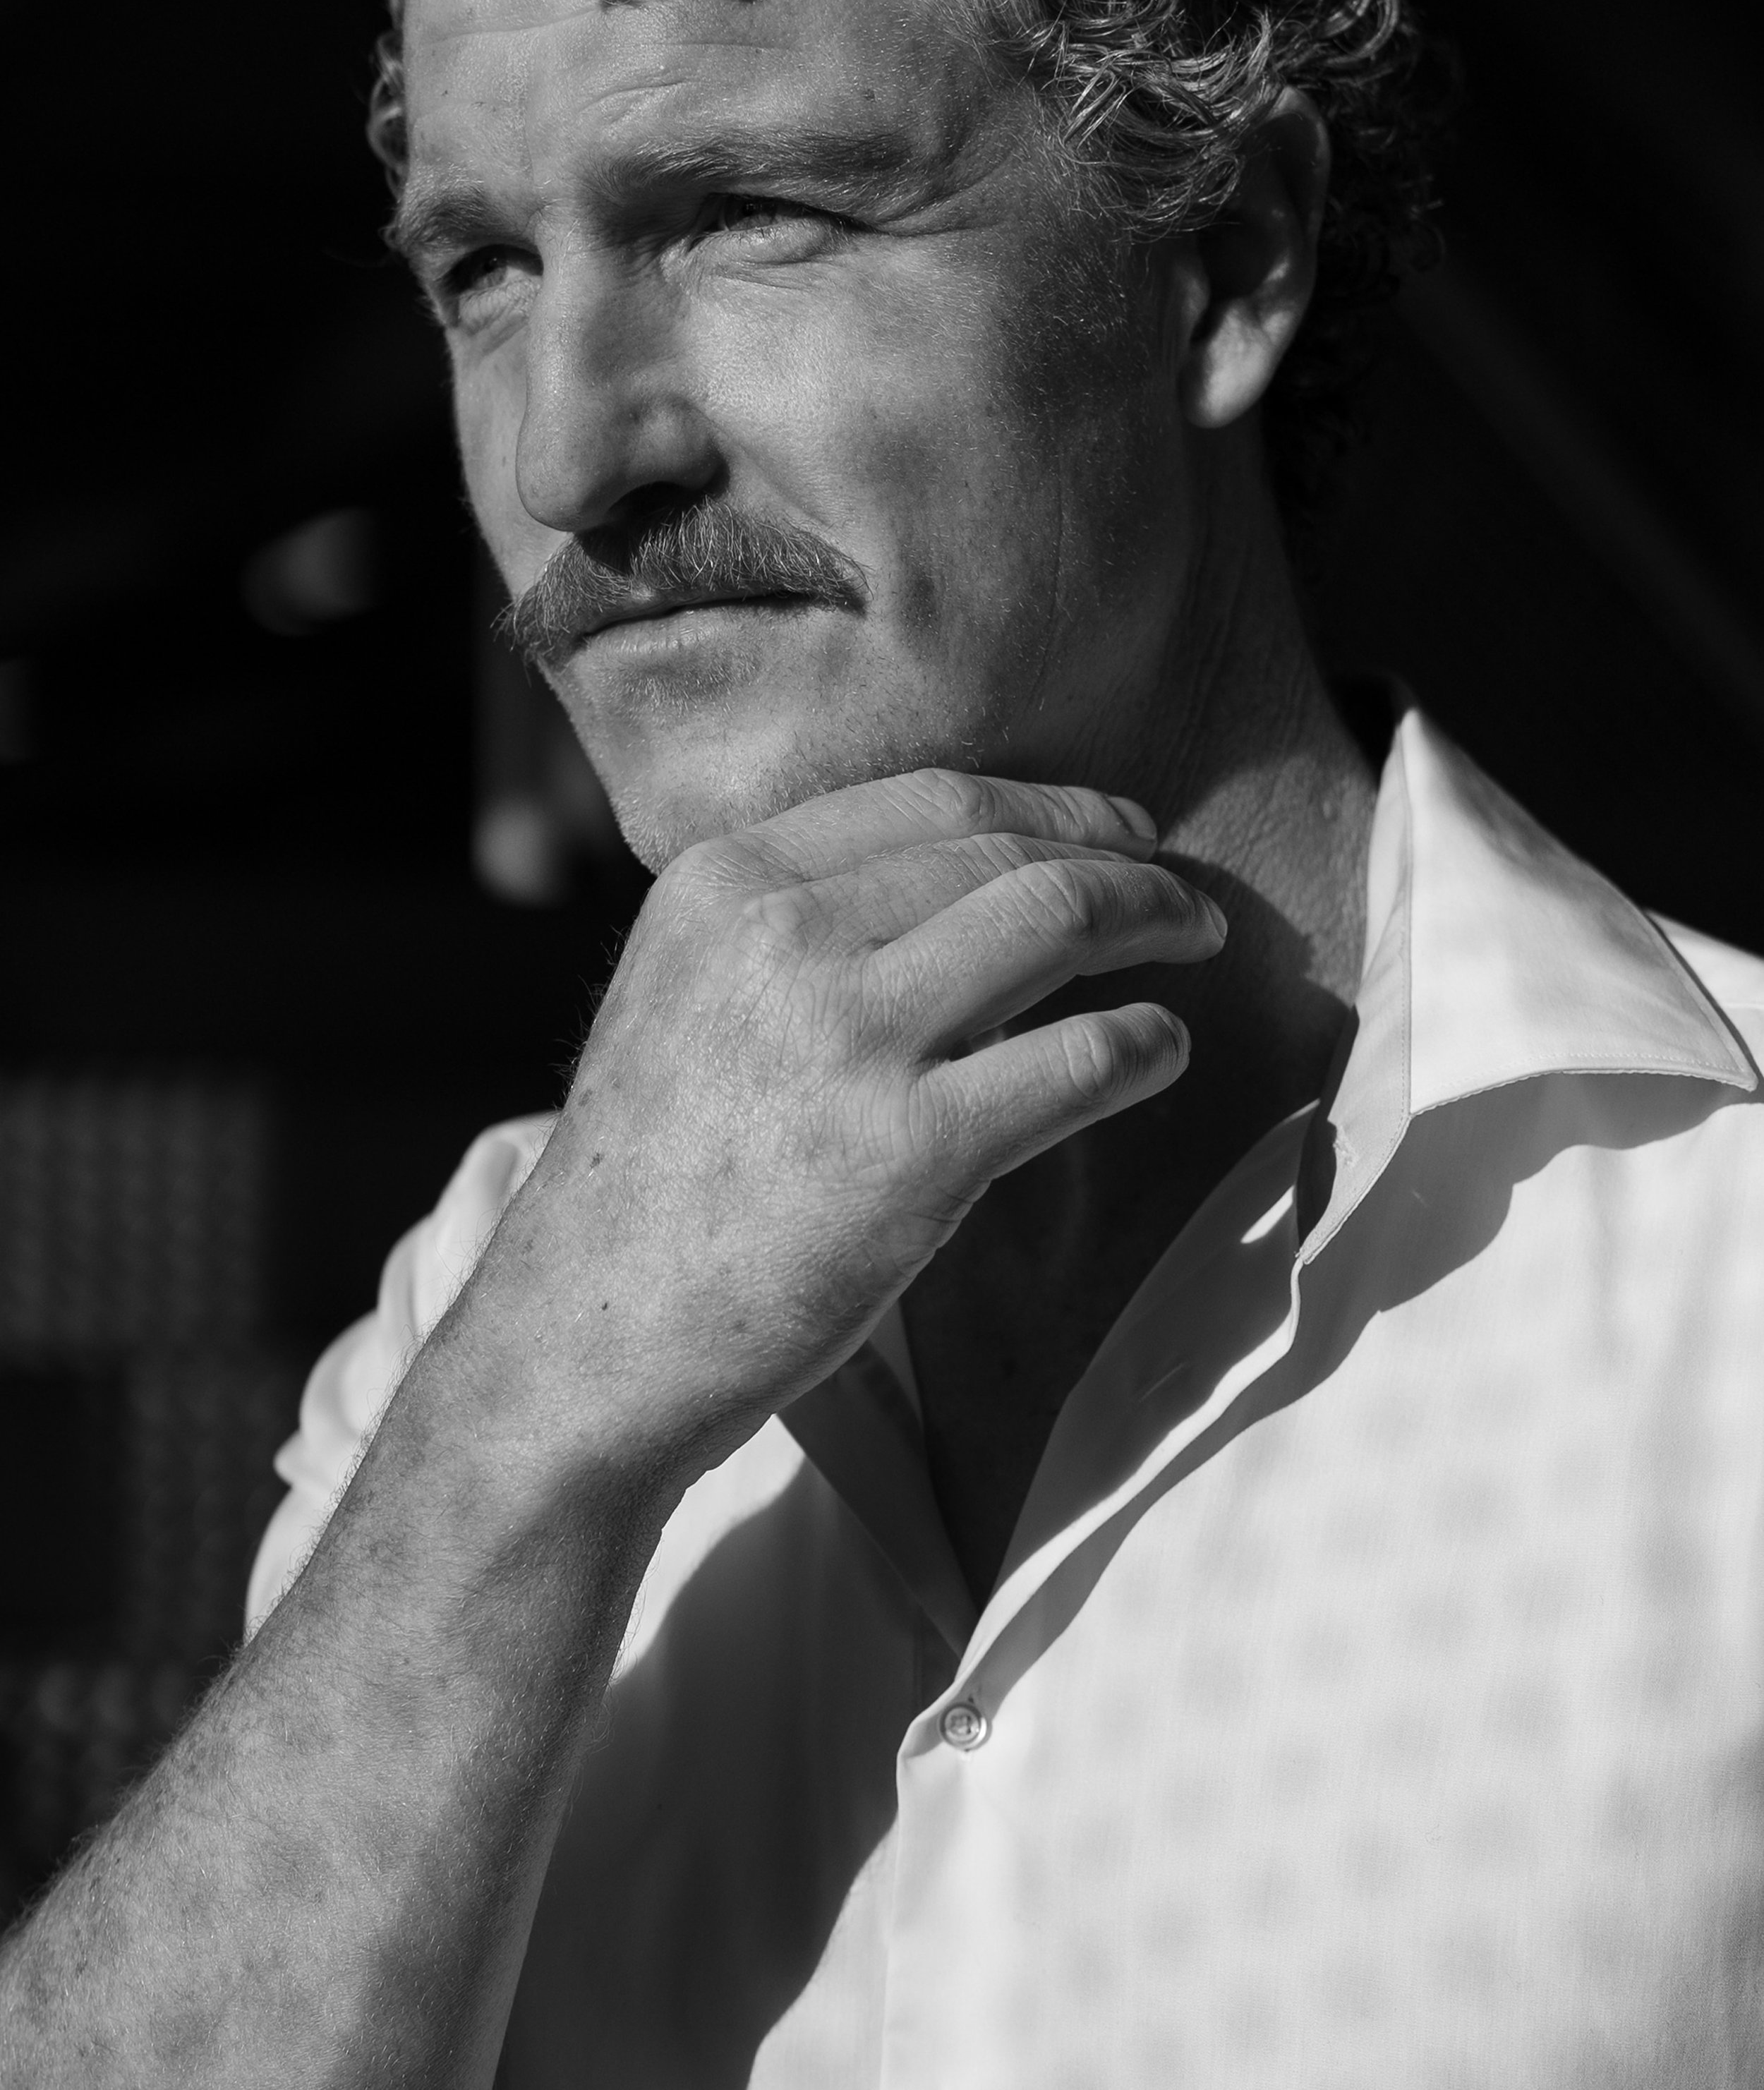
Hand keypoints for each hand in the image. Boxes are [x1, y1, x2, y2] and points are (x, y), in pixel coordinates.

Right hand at [498, 770, 1224, 1473]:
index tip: (1109, 826)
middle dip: (1116, 854)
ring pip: (1056, 919)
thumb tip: (955, 886)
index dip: (1046, 802)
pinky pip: (1081, 1059)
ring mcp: (849, 1037)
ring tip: (1193, 941)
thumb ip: (791, 925)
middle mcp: (782, 933)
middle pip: (1004, 848)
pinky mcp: (912, 1149)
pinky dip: (1147, 1044)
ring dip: (1151, 917)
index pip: (929, 799)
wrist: (593, 1334)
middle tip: (1175, 889)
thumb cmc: (652, 1176)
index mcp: (725, 881)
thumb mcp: (684, 990)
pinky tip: (1165, 1050)